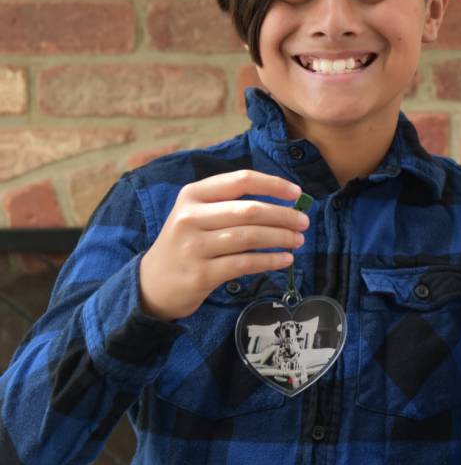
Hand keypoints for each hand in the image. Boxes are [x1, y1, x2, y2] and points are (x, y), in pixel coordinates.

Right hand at [139, 170, 308, 321]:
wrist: (152, 284)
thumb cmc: (186, 243)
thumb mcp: (197, 214)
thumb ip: (231, 203)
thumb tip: (285, 200)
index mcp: (193, 195)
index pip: (240, 180)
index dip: (273, 184)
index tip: (297, 193)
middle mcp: (190, 217)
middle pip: (249, 210)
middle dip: (283, 215)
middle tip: (304, 222)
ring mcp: (193, 246)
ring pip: (249, 236)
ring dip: (281, 238)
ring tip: (298, 241)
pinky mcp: (201, 274)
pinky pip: (245, 263)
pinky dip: (270, 260)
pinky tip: (285, 259)